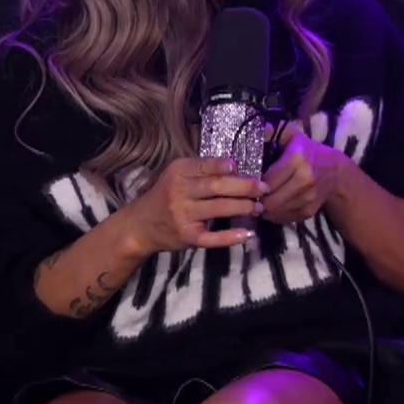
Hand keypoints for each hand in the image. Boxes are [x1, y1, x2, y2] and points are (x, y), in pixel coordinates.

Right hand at [113, 157, 267, 257]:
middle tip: (263, 188)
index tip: (244, 167)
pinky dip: (231, 237)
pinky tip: (248, 234)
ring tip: (258, 206)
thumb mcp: (176, 175)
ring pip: (218, 209)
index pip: (206, 166)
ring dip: (243, 207)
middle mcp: (179, 192)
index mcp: (178, 172)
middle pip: (216, 187)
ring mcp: (183, 216)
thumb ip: (201, 169)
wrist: (140, 226)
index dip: (226, 166)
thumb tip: (235, 166)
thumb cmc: (165, 196)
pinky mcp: (188, 237)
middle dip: (244, 187)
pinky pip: (213, 238)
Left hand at [260, 122, 353, 224]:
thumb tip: (256, 131)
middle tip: (250, 195)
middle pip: (270, 199)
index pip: (268, 180)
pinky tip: (272, 205)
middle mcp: (305, 180)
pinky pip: (284, 218)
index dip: (254, 183)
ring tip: (259, 200)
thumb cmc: (306, 151)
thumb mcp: (291, 136)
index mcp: (297, 159)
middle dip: (257, 199)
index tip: (247, 182)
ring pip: (276, 211)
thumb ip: (272, 131)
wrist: (335, 171)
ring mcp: (308, 198)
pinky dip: (275, 214)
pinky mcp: (309, 211)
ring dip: (264, 208)